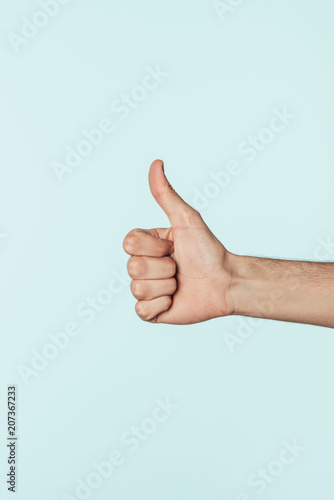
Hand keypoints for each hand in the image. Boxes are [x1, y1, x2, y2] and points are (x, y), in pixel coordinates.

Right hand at [123, 160, 233, 323]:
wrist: (225, 282)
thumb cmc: (208, 250)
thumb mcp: (186, 219)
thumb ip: (166, 195)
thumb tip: (156, 163)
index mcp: (146, 245)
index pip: (129, 244)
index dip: (155, 247)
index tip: (173, 246)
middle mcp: (142, 266)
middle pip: (133, 268)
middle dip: (165, 268)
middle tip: (180, 267)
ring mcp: (146, 290)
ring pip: (139, 289)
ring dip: (167, 286)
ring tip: (180, 282)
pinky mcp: (151, 312)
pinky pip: (142, 311)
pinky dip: (162, 305)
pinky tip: (175, 299)